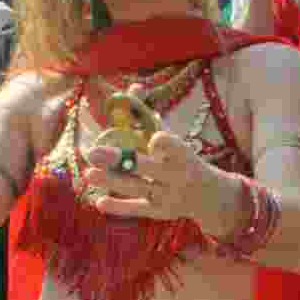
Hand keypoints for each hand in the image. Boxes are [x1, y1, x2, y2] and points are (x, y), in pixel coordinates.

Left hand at [83, 128, 241, 233]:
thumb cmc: (184, 160)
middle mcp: (176, 174)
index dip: (161, 142)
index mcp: (181, 153)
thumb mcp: (175, 139)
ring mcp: (168, 194)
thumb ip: (151, 116)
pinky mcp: (160, 212)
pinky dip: (119, 207)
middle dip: (119, 159)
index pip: (172, 144)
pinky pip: (138, 209)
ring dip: (112, 181)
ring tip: (89, 174)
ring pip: (137, 187)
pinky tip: (99, 202)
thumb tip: (133, 87)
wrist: (210, 196)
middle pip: (146, 166)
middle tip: (93, 153)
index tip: (151, 139)